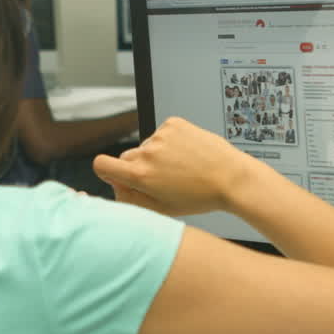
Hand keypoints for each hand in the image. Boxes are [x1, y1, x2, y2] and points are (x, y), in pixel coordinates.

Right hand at [93, 117, 267, 215]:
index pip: (102, 165)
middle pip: (126, 158)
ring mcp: (161, 135)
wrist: (232, 178)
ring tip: (181, 168)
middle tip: (161, 180)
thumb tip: (116, 185)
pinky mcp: (174, 124)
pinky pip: (161, 134)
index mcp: (141, 175)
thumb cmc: (199, 197)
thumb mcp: (162, 209)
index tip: (118, 176)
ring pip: (146, 147)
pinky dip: (170, 143)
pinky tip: (187, 155)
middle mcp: (148, 153)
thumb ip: (131, 198)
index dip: (107, 172)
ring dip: (157, 156)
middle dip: (137, 168)